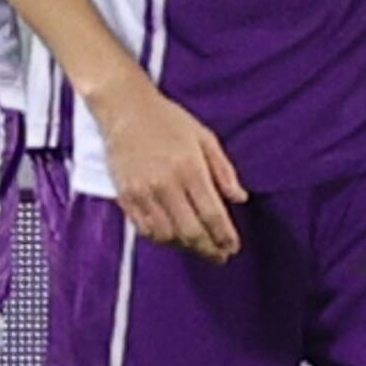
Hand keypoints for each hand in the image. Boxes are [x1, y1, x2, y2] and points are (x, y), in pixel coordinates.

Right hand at [94, 75, 246, 260]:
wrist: (125, 109)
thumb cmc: (168, 120)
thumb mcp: (205, 138)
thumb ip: (224, 170)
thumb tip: (240, 198)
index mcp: (190, 168)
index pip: (212, 215)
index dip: (225, 237)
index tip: (233, 247)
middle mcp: (166, 184)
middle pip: (191, 232)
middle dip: (208, 249)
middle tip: (220, 256)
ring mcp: (143, 192)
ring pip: (167, 236)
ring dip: (185, 247)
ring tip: (197, 246)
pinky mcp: (126, 196)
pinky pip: (145, 230)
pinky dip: (162, 239)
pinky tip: (173, 237)